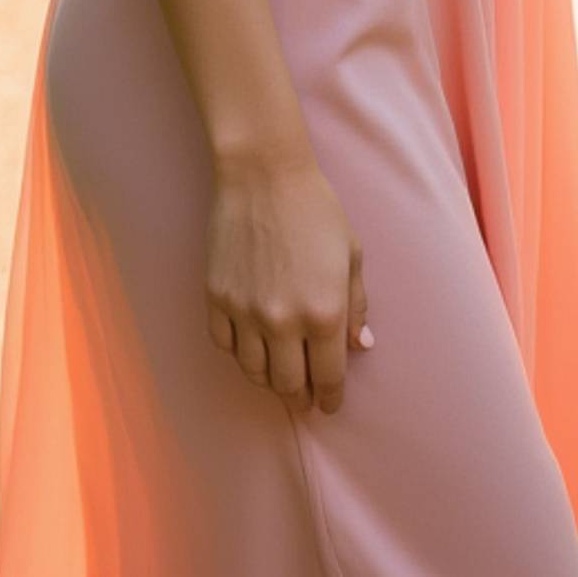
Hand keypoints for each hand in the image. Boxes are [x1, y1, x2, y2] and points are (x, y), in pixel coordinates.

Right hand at [204, 142, 370, 414]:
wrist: (263, 173)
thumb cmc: (316, 208)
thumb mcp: (351, 254)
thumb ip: (357, 305)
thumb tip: (359, 346)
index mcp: (324, 313)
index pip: (328, 377)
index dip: (330, 397)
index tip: (329, 404)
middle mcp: (283, 321)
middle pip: (289, 384)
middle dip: (300, 396)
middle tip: (303, 397)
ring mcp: (246, 312)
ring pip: (254, 372)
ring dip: (268, 380)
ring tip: (277, 376)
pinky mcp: (217, 298)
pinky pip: (225, 345)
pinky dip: (239, 353)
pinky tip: (250, 347)